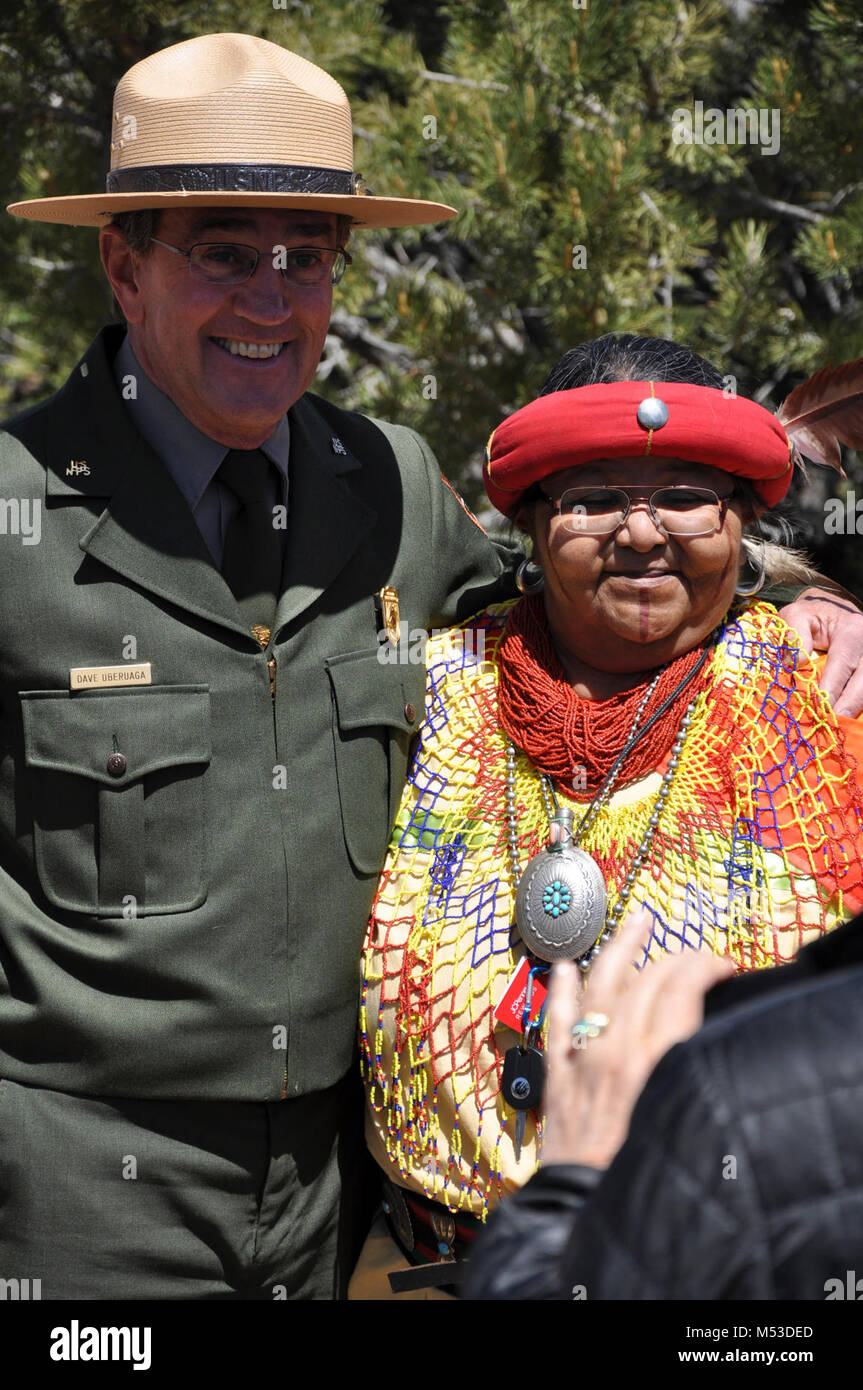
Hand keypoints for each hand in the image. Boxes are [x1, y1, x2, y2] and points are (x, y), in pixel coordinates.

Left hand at [540, 910, 734, 1170]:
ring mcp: (583, 1059)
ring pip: (599, 986)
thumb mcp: (694, 1122)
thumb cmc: (643, 1178)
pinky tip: (565, 967)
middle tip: (694, 952)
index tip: (724, 966)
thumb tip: (708, 1033)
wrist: (586, 1214)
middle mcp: (616, 1050)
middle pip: (645, 980)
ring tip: (634, 922)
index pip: (681, 987)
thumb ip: (696, 1072)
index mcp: (656, 1062)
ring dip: (619, 949)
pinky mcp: (558, 1076)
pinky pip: (557, 1019)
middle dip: (674, 956)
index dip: (705, 966)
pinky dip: (562, 989)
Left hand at [778, 588, 862, 716]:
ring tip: (841, 728)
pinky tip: (848, 720)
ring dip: (856, 708)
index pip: (842, 664)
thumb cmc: (810, 617)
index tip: (822, 709)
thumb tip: (798, 664)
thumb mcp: (795, 616)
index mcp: (851, 632)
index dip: (833, 689)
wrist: (832, 612)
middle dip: (850, 705)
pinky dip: (858, 706)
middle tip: (834, 726)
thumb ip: (794, 636)